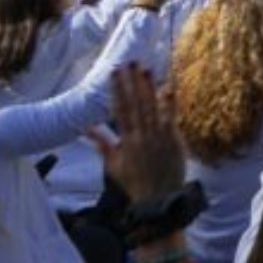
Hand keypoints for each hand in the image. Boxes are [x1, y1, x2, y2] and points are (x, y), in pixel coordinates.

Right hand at [92, 65, 184, 203]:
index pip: (120, 109)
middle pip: (136, 104)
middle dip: (132, 83)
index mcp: (127, 140)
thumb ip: (103, 145)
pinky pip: (172, 117)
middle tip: (129, 63)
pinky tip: (169, 87)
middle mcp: (142, 135)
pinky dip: (170, 103)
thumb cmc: (134, 183)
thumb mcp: (114, 165)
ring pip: (153, 107)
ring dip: (149, 87)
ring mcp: (160, 137)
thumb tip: (87, 129)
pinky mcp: (174, 140)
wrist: (158, 199)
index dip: (117, 90)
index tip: (114, 74)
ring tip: (146, 69)